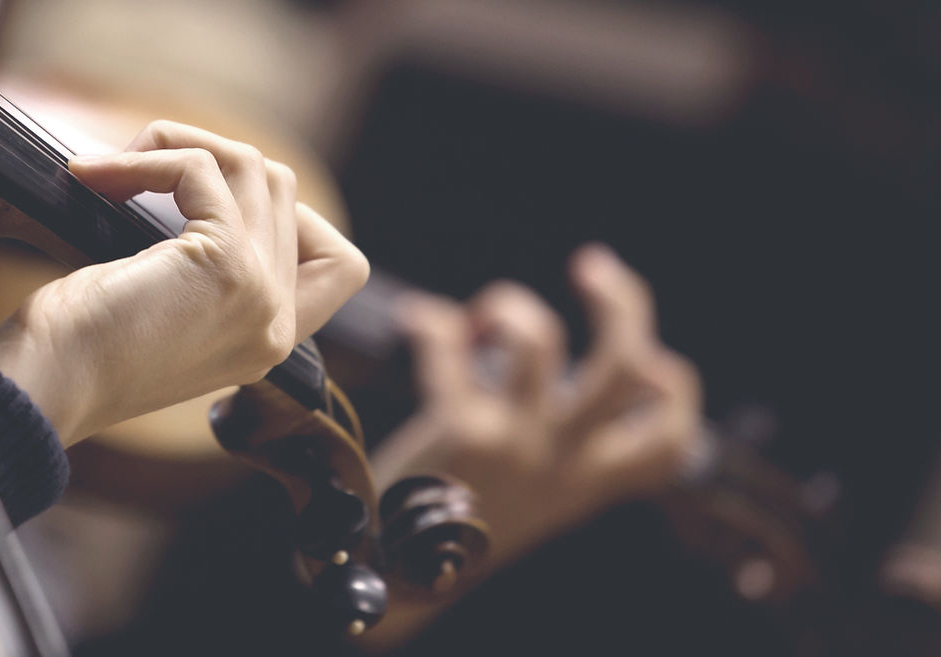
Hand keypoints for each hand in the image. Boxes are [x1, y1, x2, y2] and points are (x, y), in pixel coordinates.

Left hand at [0, 121, 368, 444]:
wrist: (45, 388)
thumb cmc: (76, 355)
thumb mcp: (161, 313)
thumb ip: (202, 270)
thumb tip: (197, 180)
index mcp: (267, 342)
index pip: (338, 265)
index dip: (288, 214)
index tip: (208, 202)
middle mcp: (276, 324)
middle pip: (283, 192)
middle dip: (208, 159)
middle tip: (137, 171)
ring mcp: (261, 294)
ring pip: (254, 168)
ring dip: (178, 146)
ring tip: (115, 168)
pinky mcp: (228, 265)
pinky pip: (202, 170)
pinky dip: (148, 157)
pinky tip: (97, 175)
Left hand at [376, 244, 700, 570]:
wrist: (399, 573)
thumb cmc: (463, 524)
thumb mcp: (533, 497)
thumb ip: (559, 449)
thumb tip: (549, 363)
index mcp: (588, 482)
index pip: (671, 442)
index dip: (679, 391)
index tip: (657, 358)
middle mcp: (563, 460)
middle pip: (623, 364)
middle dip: (622, 301)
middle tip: (591, 267)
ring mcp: (516, 441)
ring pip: (543, 341)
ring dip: (514, 305)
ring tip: (488, 313)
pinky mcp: (462, 427)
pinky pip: (449, 346)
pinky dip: (432, 324)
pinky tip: (419, 322)